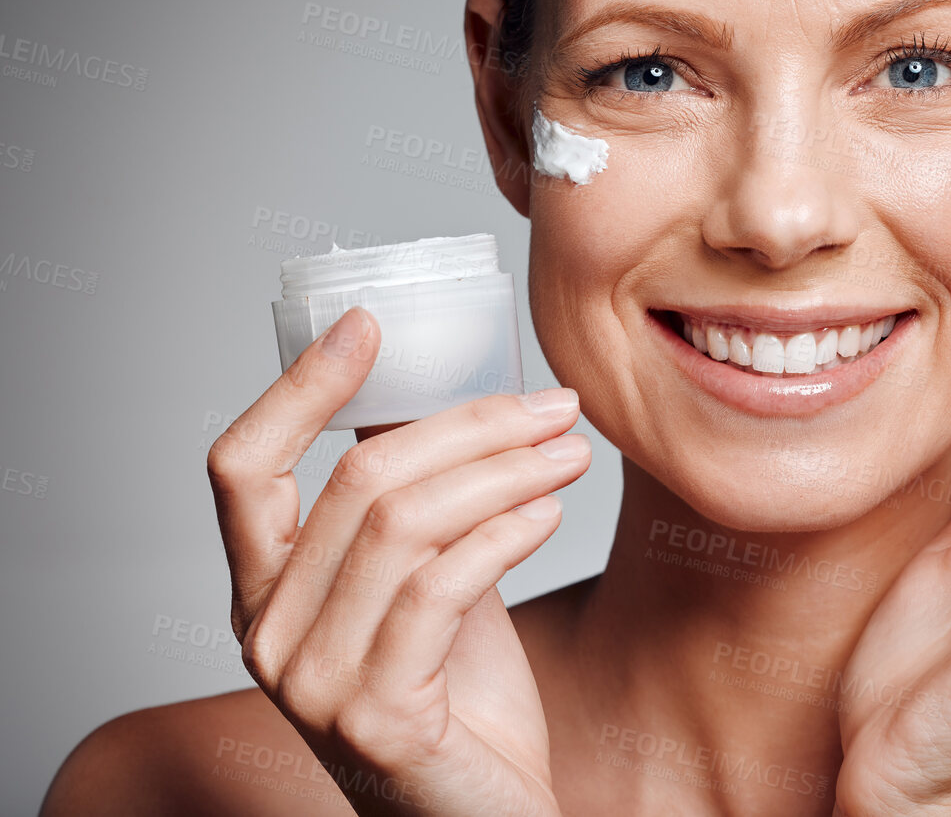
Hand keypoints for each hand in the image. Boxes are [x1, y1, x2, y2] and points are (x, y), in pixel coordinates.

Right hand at [206, 306, 591, 815]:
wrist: (485, 816)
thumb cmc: (458, 696)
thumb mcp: (426, 580)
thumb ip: (415, 506)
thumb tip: (445, 394)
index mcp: (262, 591)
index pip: (240, 468)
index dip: (297, 387)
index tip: (366, 321)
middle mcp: (266, 635)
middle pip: (356, 480)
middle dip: (467, 425)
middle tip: (551, 404)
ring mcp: (312, 683)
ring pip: (403, 524)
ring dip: (503, 470)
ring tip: (570, 449)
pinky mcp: (377, 717)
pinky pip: (442, 587)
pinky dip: (506, 531)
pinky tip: (551, 511)